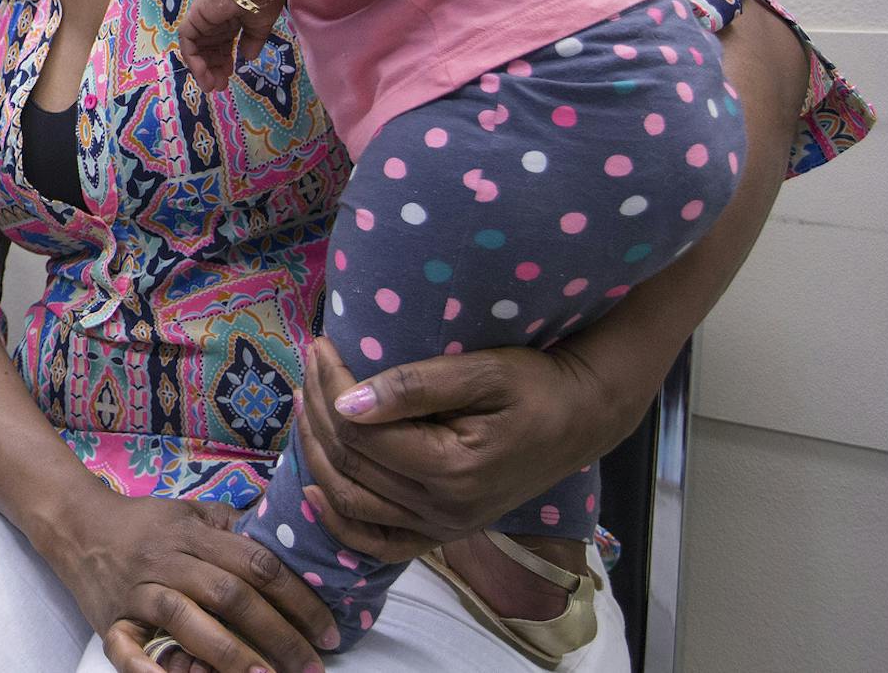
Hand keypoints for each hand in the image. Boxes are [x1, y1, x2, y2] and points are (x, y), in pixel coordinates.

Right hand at [36, 483, 334, 672]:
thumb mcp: (192, 513)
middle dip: (277, 633)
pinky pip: (126, 649)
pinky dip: (146, 671)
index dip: (298, 597)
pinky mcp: (110, 620)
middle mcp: (167, 561)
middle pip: (228, 594)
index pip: (257, 564)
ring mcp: (137, 591)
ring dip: (228, 652)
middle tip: (310, 666)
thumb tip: (294, 545)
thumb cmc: (145, 524)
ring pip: (185, 619)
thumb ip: (236, 529)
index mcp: (193, 534)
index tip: (328, 630)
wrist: (77, 524)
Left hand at [177, 0, 284, 93]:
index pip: (221, 44)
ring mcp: (202, 18)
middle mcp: (213, 19)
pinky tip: (203, 74)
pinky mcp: (194, 17)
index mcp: (229, 18)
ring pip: (195, 48)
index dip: (224, 61)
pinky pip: (187, 42)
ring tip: (211, 86)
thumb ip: (252, 41)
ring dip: (201, 69)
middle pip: (208, 49)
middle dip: (212, 69)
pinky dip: (193, 59)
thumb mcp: (260, 25)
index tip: (230, 75)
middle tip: (219, 86)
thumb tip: (248, 57)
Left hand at [289, 338, 631, 562]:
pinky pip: (380, 542)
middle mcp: (444, 509)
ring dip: (317, 450)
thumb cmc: (537, 385)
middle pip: (352, 462)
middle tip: (310, 363)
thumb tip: (348, 402)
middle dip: (319, 408)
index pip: (363, 431)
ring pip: (352, 498)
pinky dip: (340, 521)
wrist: (582, 418)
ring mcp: (443, 527)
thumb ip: (415, 386)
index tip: (322, 346)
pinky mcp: (443, 532)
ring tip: (305, 402)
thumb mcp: (484, 371)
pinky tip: (313, 490)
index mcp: (454, 469)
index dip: (332, 387)